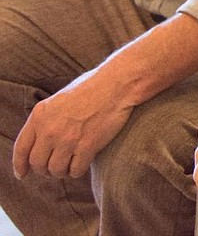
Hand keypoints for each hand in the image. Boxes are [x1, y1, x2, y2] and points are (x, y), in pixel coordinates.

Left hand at [12, 71, 133, 178]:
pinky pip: (75, 170)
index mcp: (39, 116)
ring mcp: (68, 139)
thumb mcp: (58, 100)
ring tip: (69, 167)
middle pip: (38, 163)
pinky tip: (81, 164)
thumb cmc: (91, 88)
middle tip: (53, 169)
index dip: (19, 165)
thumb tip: (40, 141)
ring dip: (62, 172)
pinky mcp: (88, 146)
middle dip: (44, 170)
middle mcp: (50, 129)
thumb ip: (46, 120)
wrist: (116, 85)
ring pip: (56, 170)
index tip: (23, 174)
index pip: (21, 148)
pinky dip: (77, 171)